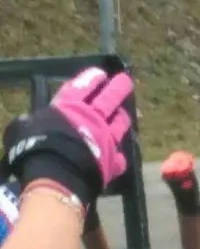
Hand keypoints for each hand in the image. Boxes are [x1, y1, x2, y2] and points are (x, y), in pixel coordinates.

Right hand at [1, 67, 132, 203]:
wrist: (57, 174)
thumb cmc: (35, 148)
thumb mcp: (24, 130)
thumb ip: (30, 123)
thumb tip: (27, 121)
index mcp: (69, 108)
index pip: (82, 88)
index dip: (91, 79)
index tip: (101, 73)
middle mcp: (91, 119)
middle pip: (109, 98)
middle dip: (118, 87)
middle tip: (126, 80)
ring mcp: (106, 138)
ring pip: (120, 124)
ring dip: (122, 118)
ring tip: (123, 115)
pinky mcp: (113, 159)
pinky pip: (120, 156)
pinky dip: (118, 156)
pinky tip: (118, 156)